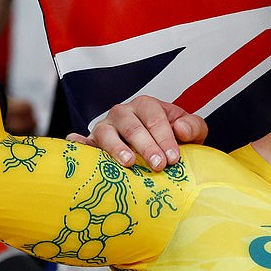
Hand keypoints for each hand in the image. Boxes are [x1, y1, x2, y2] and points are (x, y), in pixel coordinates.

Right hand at [67, 96, 207, 170]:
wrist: (158, 151)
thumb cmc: (174, 140)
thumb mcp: (191, 132)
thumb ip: (193, 127)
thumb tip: (180, 129)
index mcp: (147, 105)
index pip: (156, 118)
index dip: (165, 137)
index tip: (173, 158)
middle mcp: (124, 112)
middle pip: (133, 126)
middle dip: (147, 146)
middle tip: (158, 165)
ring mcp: (106, 126)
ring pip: (107, 132)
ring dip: (117, 147)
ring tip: (129, 162)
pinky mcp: (92, 142)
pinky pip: (84, 143)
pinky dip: (80, 144)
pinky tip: (77, 145)